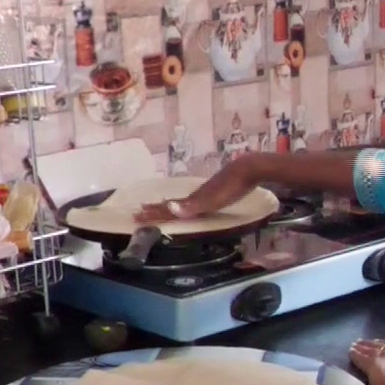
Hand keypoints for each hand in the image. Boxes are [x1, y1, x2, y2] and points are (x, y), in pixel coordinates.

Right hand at [134, 156, 266, 223]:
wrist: (248, 169)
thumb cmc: (231, 186)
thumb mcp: (211, 200)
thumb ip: (191, 206)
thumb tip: (170, 208)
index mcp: (194, 200)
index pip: (169, 208)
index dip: (154, 213)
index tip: (137, 215)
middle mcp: (196, 195)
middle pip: (172, 204)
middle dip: (156, 209)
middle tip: (140, 211)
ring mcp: (206, 192)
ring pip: (182, 200)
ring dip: (168, 205)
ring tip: (158, 205)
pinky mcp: (216, 190)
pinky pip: (195, 198)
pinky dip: (185, 202)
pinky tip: (188, 202)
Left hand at [350, 339, 384, 384]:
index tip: (382, 349)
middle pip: (384, 345)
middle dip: (374, 345)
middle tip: (364, 346)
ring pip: (371, 348)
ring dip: (362, 348)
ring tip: (355, 348)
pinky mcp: (375, 366)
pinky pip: (361, 356)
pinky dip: (355, 354)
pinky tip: (350, 354)